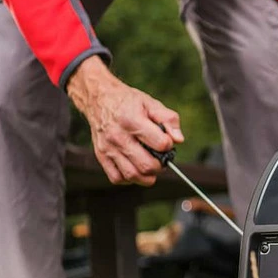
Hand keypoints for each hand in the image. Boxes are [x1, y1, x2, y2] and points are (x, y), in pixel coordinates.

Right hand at [67, 56, 183, 185]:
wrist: (98, 99)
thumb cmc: (127, 102)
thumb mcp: (151, 103)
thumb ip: (169, 119)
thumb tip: (178, 139)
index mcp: (132, 120)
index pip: (160, 144)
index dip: (168, 145)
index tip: (167, 142)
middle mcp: (118, 136)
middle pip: (146, 165)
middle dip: (160, 166)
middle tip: (161, 159)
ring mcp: (108, 148)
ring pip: (132, 175)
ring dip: (147, 177)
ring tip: (151, 166)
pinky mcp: (101, 156)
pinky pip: (117, 178)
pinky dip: (130, 179)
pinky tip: (135, 168)